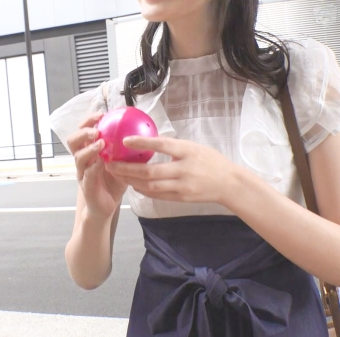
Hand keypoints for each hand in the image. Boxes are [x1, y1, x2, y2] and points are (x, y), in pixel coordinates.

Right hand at [67, 112, 126, 220]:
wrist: (105, 207)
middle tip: (96, 129)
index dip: (88, 121)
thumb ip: (126, 151)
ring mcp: (82, 173)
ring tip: (100, 143)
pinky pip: (87, 175)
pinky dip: (94, 167)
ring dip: (89, 148)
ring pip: (79, 157)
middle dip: (83, 132)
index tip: (101, 114)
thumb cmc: (113, 183)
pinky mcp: (85, 187)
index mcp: (89, 152)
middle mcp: (82, 161)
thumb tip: (144, 134)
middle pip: (73, 141)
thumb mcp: (121, 163)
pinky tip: (102, 162)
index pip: (83, 132)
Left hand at [105, 136, 239, 204]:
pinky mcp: (180, 198)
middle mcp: (183, 169)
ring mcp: (181, 186)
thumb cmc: (210, 161)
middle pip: (150, 171)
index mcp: (187, 151)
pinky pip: (157, 195)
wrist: (228, 183)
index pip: (162, 145)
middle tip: (110, 164)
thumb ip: (173, 146)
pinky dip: (143, 190)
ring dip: (131, 181)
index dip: (142, 142)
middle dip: (127, 169)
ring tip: (117, 175)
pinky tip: (132, 185)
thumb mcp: (193, 147)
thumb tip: (148, 141)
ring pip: (150, 186)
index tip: (124, 141)